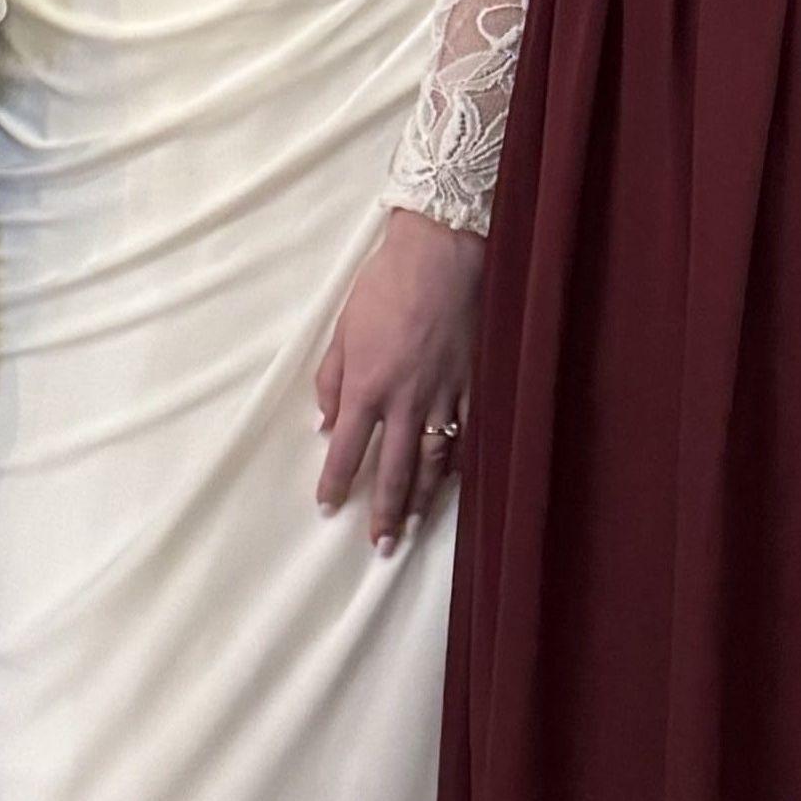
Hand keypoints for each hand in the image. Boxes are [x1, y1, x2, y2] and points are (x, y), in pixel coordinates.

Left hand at [314, 209, 484, 551]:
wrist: (440, 254)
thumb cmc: (384, 285)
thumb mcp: (343, 330)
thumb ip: (332, 380)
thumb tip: (326, 422)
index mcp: (368, 385)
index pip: (348, 449)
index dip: (336, 483)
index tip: (328, 508)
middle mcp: (407, 399)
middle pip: (393, 469)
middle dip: (384, 512)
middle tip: (379, 546)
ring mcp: (445, 395)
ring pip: (433, 462)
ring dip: (420, 499)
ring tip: (411, 529)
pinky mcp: (474, 385)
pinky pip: (466, 435)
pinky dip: (457, 463)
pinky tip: (450, 482)